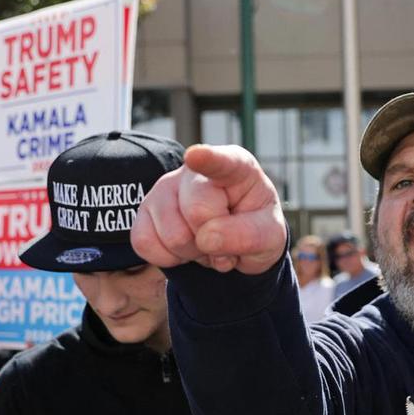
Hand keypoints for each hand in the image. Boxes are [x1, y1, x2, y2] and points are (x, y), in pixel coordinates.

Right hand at [132, 144, 286, 274]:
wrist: (232, 242)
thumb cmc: (254, 228)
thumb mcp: (270, 236)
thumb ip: (248, 236)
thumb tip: (207, 239)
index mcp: (236, 167)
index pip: (222, 162)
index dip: (207, 159)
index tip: (195, 156)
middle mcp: (194, 172)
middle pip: (197, 211)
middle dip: (213, 240)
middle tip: (224, 241)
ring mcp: (164, 189)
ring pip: (172, 235)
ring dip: (193, 253)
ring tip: (206, 243)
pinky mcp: (143, 212)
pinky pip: (145, 244)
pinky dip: (169, 259)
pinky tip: (185, 248)